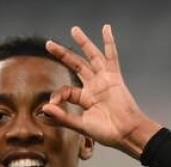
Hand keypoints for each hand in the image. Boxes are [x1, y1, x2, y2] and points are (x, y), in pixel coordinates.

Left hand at [44, 25, 160, 157]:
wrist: (126, 133)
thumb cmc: (106, 132)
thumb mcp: (80, 125)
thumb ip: (62, 117)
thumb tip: (43, 108)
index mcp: (85, 98)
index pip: (66, 89)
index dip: (57, 95)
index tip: (52, 105)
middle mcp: (94, 86)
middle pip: (76, 65)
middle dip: (63, 54)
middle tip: (49, 44)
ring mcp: (104, 80)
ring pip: (92, 57)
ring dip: (83, 43)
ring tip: (74, 30)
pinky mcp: (114, 78)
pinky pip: (112, 57)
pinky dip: (109, 42)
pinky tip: (106, 28)